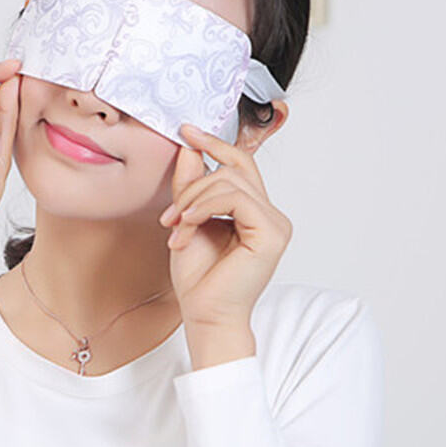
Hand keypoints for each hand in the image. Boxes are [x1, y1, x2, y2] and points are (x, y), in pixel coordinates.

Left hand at [159, 123, 292, 327]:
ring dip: (193, 201)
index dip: (215, 143)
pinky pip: (235, 199)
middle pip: (233, 169)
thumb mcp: (186, 220)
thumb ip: (191, 185)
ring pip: (230, 181)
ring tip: (175, 227)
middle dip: (193, 186)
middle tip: (170, 215)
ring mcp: (275, 224)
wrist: (204, 315)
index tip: (187, 131)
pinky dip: (204, 208)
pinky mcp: (272, 234)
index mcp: (254, 212)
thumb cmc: (198, 278)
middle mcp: (270, 215)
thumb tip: (189, 148)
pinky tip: (187, 227)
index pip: (240, 164)